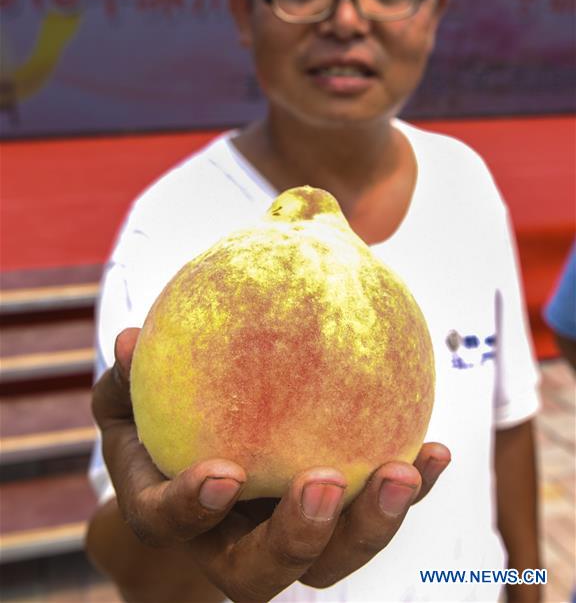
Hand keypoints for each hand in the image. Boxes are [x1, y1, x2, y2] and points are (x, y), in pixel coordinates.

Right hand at [92, 327, 450, 602]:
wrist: (208, 423)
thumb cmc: (160, 400)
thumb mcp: (135, 382)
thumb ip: (131, 368)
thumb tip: (128, 340)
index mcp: (173, 511)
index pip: (169, 524)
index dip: (191, 511)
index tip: (223, 474)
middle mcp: (231, 540)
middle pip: (262, 571)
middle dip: (298, 540)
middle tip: (324, 485)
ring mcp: (288, 535)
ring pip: (331, 557)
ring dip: (372, 523)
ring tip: (405, 469)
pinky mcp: (336, 518)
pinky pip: (373, 511)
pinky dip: (410, 487)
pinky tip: (436, 451)